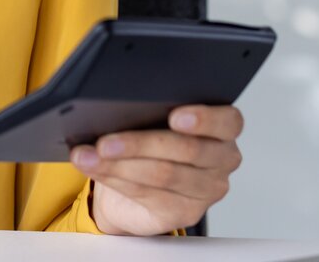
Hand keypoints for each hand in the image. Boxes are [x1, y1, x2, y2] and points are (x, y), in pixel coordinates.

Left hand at [71, 104, 244, 236]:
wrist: (137, 188)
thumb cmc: (151, 142)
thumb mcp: (154, 119)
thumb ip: (151, 110)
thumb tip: (114, 106)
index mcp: (224, 129)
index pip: (227, 121)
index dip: (203, 119)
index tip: (174, 116)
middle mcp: (222, 160)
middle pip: (186, 149)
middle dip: (139, 144)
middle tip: (105, 141)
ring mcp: (207, 190)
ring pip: (163, 173)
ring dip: (119, 164)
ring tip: (90, 156)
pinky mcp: (186, 212)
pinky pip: (149, 194)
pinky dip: (115, 179)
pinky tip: (96, 168)